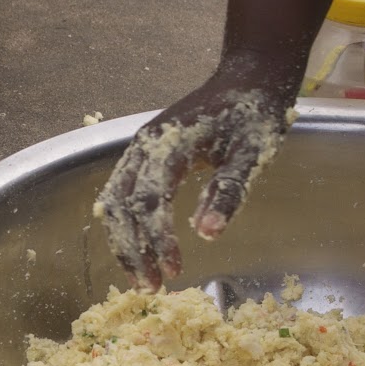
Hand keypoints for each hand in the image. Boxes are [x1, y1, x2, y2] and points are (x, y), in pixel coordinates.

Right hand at [94, 62, 296, 291]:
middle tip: (151, 287)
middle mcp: (143, 148)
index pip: (149, 201)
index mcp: (168, 145)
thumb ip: (228, 191)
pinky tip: (141, 249)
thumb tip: (207, 234)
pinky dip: (125, 227)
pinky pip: (119, 196)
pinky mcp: (142, 157)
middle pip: (119, 207)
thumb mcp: (251, 153)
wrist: (247, 78)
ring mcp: (138, 151)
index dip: (158, 240)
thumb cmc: (253, 114)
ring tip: (142, 277)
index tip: (174, 270)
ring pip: (112, 204)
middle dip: (132, 250)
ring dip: (123, 243)